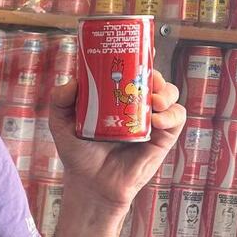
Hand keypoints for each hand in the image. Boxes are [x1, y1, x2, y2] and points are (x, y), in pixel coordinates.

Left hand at [47, 70, 185, 210]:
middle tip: (147, 78)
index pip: (131, 71)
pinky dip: (171, 115)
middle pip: (154, 80)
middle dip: (155, 75)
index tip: (135, 53)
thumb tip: (73, 82)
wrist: (90, 183)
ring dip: (166, 93)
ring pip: (170, 96)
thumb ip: (60, 100)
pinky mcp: (162, 138)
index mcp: (115, 96)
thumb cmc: (77, 151)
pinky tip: (157, 119)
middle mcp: (135, 105)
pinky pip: (176, 120)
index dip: (137, 60)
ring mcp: (151, 121)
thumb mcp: (61, 122)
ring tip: (154, 101)